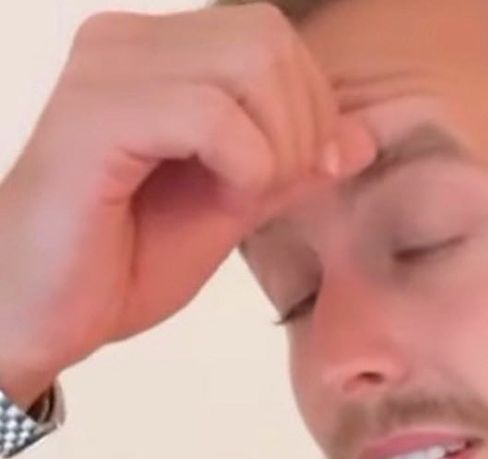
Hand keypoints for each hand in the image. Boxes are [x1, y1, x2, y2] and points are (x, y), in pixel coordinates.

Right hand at [0, 3, 375, 393]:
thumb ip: (292, 167)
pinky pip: (211, 113)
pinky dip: (244, 165)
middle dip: (300, 125)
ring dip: (273, 147)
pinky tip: (218, 197)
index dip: (311, 108)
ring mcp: (105, 70)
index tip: (293, 176)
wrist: (45, 313)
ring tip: (236, 196)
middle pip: (268, 37)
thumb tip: (361, 138)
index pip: (273, 36)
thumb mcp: (233, 207)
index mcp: (157, 53)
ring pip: (250, 64)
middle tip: (268, 189)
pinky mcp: (94, 116)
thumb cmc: (125, 260)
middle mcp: (126, 41)